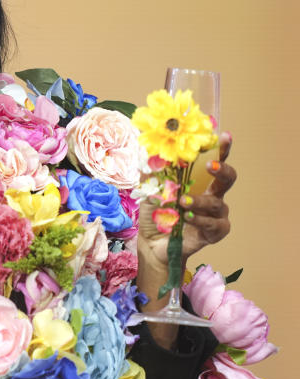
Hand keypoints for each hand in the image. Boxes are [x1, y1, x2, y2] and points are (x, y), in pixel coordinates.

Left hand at [138, 132, 235, 265]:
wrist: (152, 243)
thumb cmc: (155, 214)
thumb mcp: (150, 190)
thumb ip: (154, 174)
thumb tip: (152, 153)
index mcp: (199, 182)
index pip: (213, 161)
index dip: (221, 149)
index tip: (225, 136)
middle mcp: (212, 195)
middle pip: (228, 179)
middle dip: (221, 170)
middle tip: (209, 165)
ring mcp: (216, 214)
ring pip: (215, 203)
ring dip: (198, 201)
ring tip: (182, 202)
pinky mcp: (215, 232)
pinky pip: (214, 224)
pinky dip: (201, 220)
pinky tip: (189, 218)